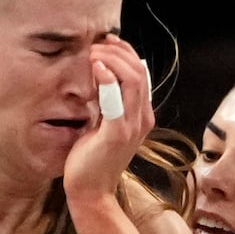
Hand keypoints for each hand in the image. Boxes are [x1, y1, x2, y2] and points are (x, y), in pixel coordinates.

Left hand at [63, 34, 153, 204]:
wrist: (91, 192)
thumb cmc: (92, 158)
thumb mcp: (102, 124)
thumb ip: (106, 102)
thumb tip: (100, 75)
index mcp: (142, 116)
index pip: (142, 73)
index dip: (126, 52)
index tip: (106, 41)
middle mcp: (142, 119)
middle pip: (139, 71)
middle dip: (117, 51)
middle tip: (95, 45)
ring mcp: (132, 126)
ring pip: (133, 79)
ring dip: (111, 60)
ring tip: (92, 54)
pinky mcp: (117, 133)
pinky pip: (117, 99)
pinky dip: (107, 78)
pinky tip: (95, 68)